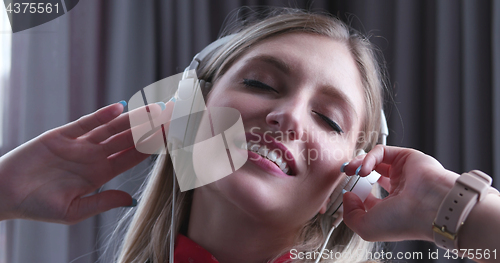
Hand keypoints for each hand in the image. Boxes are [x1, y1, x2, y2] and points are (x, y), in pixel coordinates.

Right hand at [0, 101, 169, 223]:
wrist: (5, 194)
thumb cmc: (38, 206)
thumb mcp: (74, 211)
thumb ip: (103, 201)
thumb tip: (131, 200)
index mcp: (100, 174)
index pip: (132, 157)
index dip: (151, 147)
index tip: (169, 138)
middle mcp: (94, 156)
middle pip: (128, 139)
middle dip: (148, 128)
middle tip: (170, 116)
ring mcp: (80, 144)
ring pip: (112, 128)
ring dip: (132, 118)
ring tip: (153, 109)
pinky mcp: (62, 135)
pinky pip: (86, 122)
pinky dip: (102, 115)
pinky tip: (119, 108)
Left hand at [341, 145, 458, 241]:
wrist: (429, 206)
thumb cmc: (403, 221)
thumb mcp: (366, 228)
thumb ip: (350, 215)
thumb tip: (348, 197)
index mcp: (393, 208)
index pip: (369, 198)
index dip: (355, 195)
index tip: (347, 194)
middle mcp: (399, 189)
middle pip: (370, 175)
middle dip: (354, 174)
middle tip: (346, 175)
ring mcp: (403, 172)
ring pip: (374, 160)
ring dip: (358, 163)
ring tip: (351, 170)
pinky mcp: (406, 156)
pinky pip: (381, 151)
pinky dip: (368, 158)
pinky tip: (364, 169)